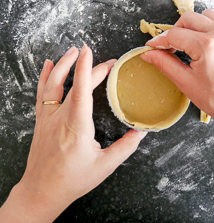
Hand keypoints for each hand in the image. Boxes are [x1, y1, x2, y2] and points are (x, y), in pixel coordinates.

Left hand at [0, 45, 146, 222]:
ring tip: (73, 50)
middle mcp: (60, 118)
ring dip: (62, 64)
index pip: (82, 90)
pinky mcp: (41, 121)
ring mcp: (47, 118)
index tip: (89, 50)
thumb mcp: (105, 166)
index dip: (86, 68)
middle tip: (107, 62)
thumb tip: (142, 132)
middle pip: (74, 84)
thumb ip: (126, 147)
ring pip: (52, 83)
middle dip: (90, 68)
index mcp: (77, 127)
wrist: (41, 192)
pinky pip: (41, 93)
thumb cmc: (72, 181)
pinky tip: (47, 65)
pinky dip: (44, 76)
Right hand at [141, 10, 213, 126]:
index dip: (159, 41)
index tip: (151, 47)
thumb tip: (149, 54)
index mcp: (206, 46)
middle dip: (173, 31)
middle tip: (168, 48)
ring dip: (190, 26)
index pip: (174, 35)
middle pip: (187, 19)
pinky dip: (205, 26)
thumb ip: (165, 64)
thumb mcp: (186, 83)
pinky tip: (201, 42)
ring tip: (185, 44)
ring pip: (203, 15)